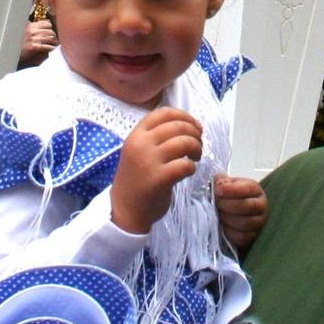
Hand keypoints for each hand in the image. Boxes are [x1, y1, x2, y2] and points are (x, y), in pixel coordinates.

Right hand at [17, 18, 56, 66]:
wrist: (11, 54)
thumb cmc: (19, 44)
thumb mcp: (25, 31)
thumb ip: (35, 27)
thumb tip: (47, 22)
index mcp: (31, 25)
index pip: (48, 24)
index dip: (50, 29)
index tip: (49, 34)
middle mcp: (32, 31)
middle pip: (51, 32)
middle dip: (53, 37)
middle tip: (53, 41)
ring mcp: (33, 39)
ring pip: (51, 39)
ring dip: (53, 43)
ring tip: (53, 46)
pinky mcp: (34, 47)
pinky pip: (48, 47)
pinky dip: (51, 49)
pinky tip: (51, 50)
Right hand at [111, 107, 202, 233]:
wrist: (125, 210)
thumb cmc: (137, 178)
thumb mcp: (139, 150)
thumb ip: (157, 136)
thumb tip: (190, 125)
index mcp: (136, 134)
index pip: (164, 113)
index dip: (185, 116)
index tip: (195, 126)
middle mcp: (141, 144)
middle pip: (178, 126)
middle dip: (195, 133)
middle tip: (198, 146)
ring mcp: (149, 161)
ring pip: (184, 142)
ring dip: (197, 148)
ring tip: (195, 157)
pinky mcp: (159, 179)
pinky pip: (185, 165)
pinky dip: (192, 167)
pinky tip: (188, 171)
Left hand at [214, 174, 268, 251]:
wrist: (233, 213)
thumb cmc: (230, 196)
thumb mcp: (226, 184)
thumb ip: (221, 181)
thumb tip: (218, 184)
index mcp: (255, 190)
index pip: (248, 189)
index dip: (231, 190)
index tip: (217, 190)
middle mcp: (261, 206)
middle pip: (247, 206)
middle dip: (228, 205)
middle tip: (216, 203)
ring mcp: (259, 222)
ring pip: (245, 223)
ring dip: (228, 219)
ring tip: (218, 214)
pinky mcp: (253, 237)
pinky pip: (243, 237)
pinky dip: (230, 232)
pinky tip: (222, 226)